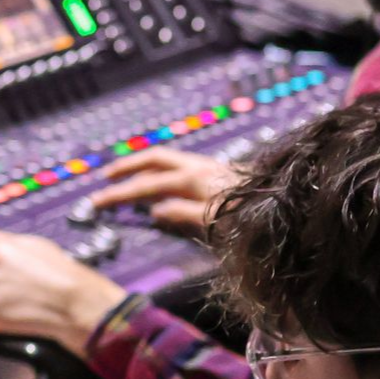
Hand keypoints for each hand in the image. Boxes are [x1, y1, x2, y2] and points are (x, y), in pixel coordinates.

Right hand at [91, 149, 238, 233]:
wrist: (281, 200)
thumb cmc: (249, 215)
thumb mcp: (215, 220)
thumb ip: (183, 213)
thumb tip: (154, 210)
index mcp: (192, 178)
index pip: (146, 185)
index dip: (120, 193)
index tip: (97, 202)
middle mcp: (196, 166)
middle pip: (153, 159)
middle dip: (127, 166)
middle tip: (106, 177)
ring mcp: (206, 166)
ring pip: (166, 159)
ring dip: (143, 165)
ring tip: (126, 174)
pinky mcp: (214, 172)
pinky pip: (178, 165)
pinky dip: (161, 170)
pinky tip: (159, 182)